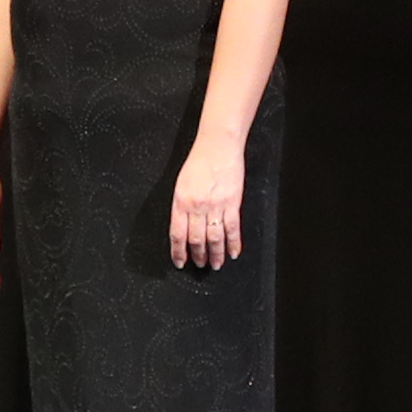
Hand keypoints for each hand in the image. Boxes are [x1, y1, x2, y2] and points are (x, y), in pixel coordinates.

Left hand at [169, 139, 248, 273]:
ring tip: (216, 264)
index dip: (178, 251)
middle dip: (198, 256)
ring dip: (216, 254)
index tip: (180, 262)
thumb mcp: (181, 183)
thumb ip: (181, 206)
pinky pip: (232, 228)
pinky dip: (233, 243)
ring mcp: (215, 206)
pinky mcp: (232, 203)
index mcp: (181, 202)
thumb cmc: (199, 161)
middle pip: (196, 239)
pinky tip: (233, 252)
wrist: (217, 146)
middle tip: (200, 265)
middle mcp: (197, 207)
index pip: (177, 234)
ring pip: (214, 238)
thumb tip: (184, 227)